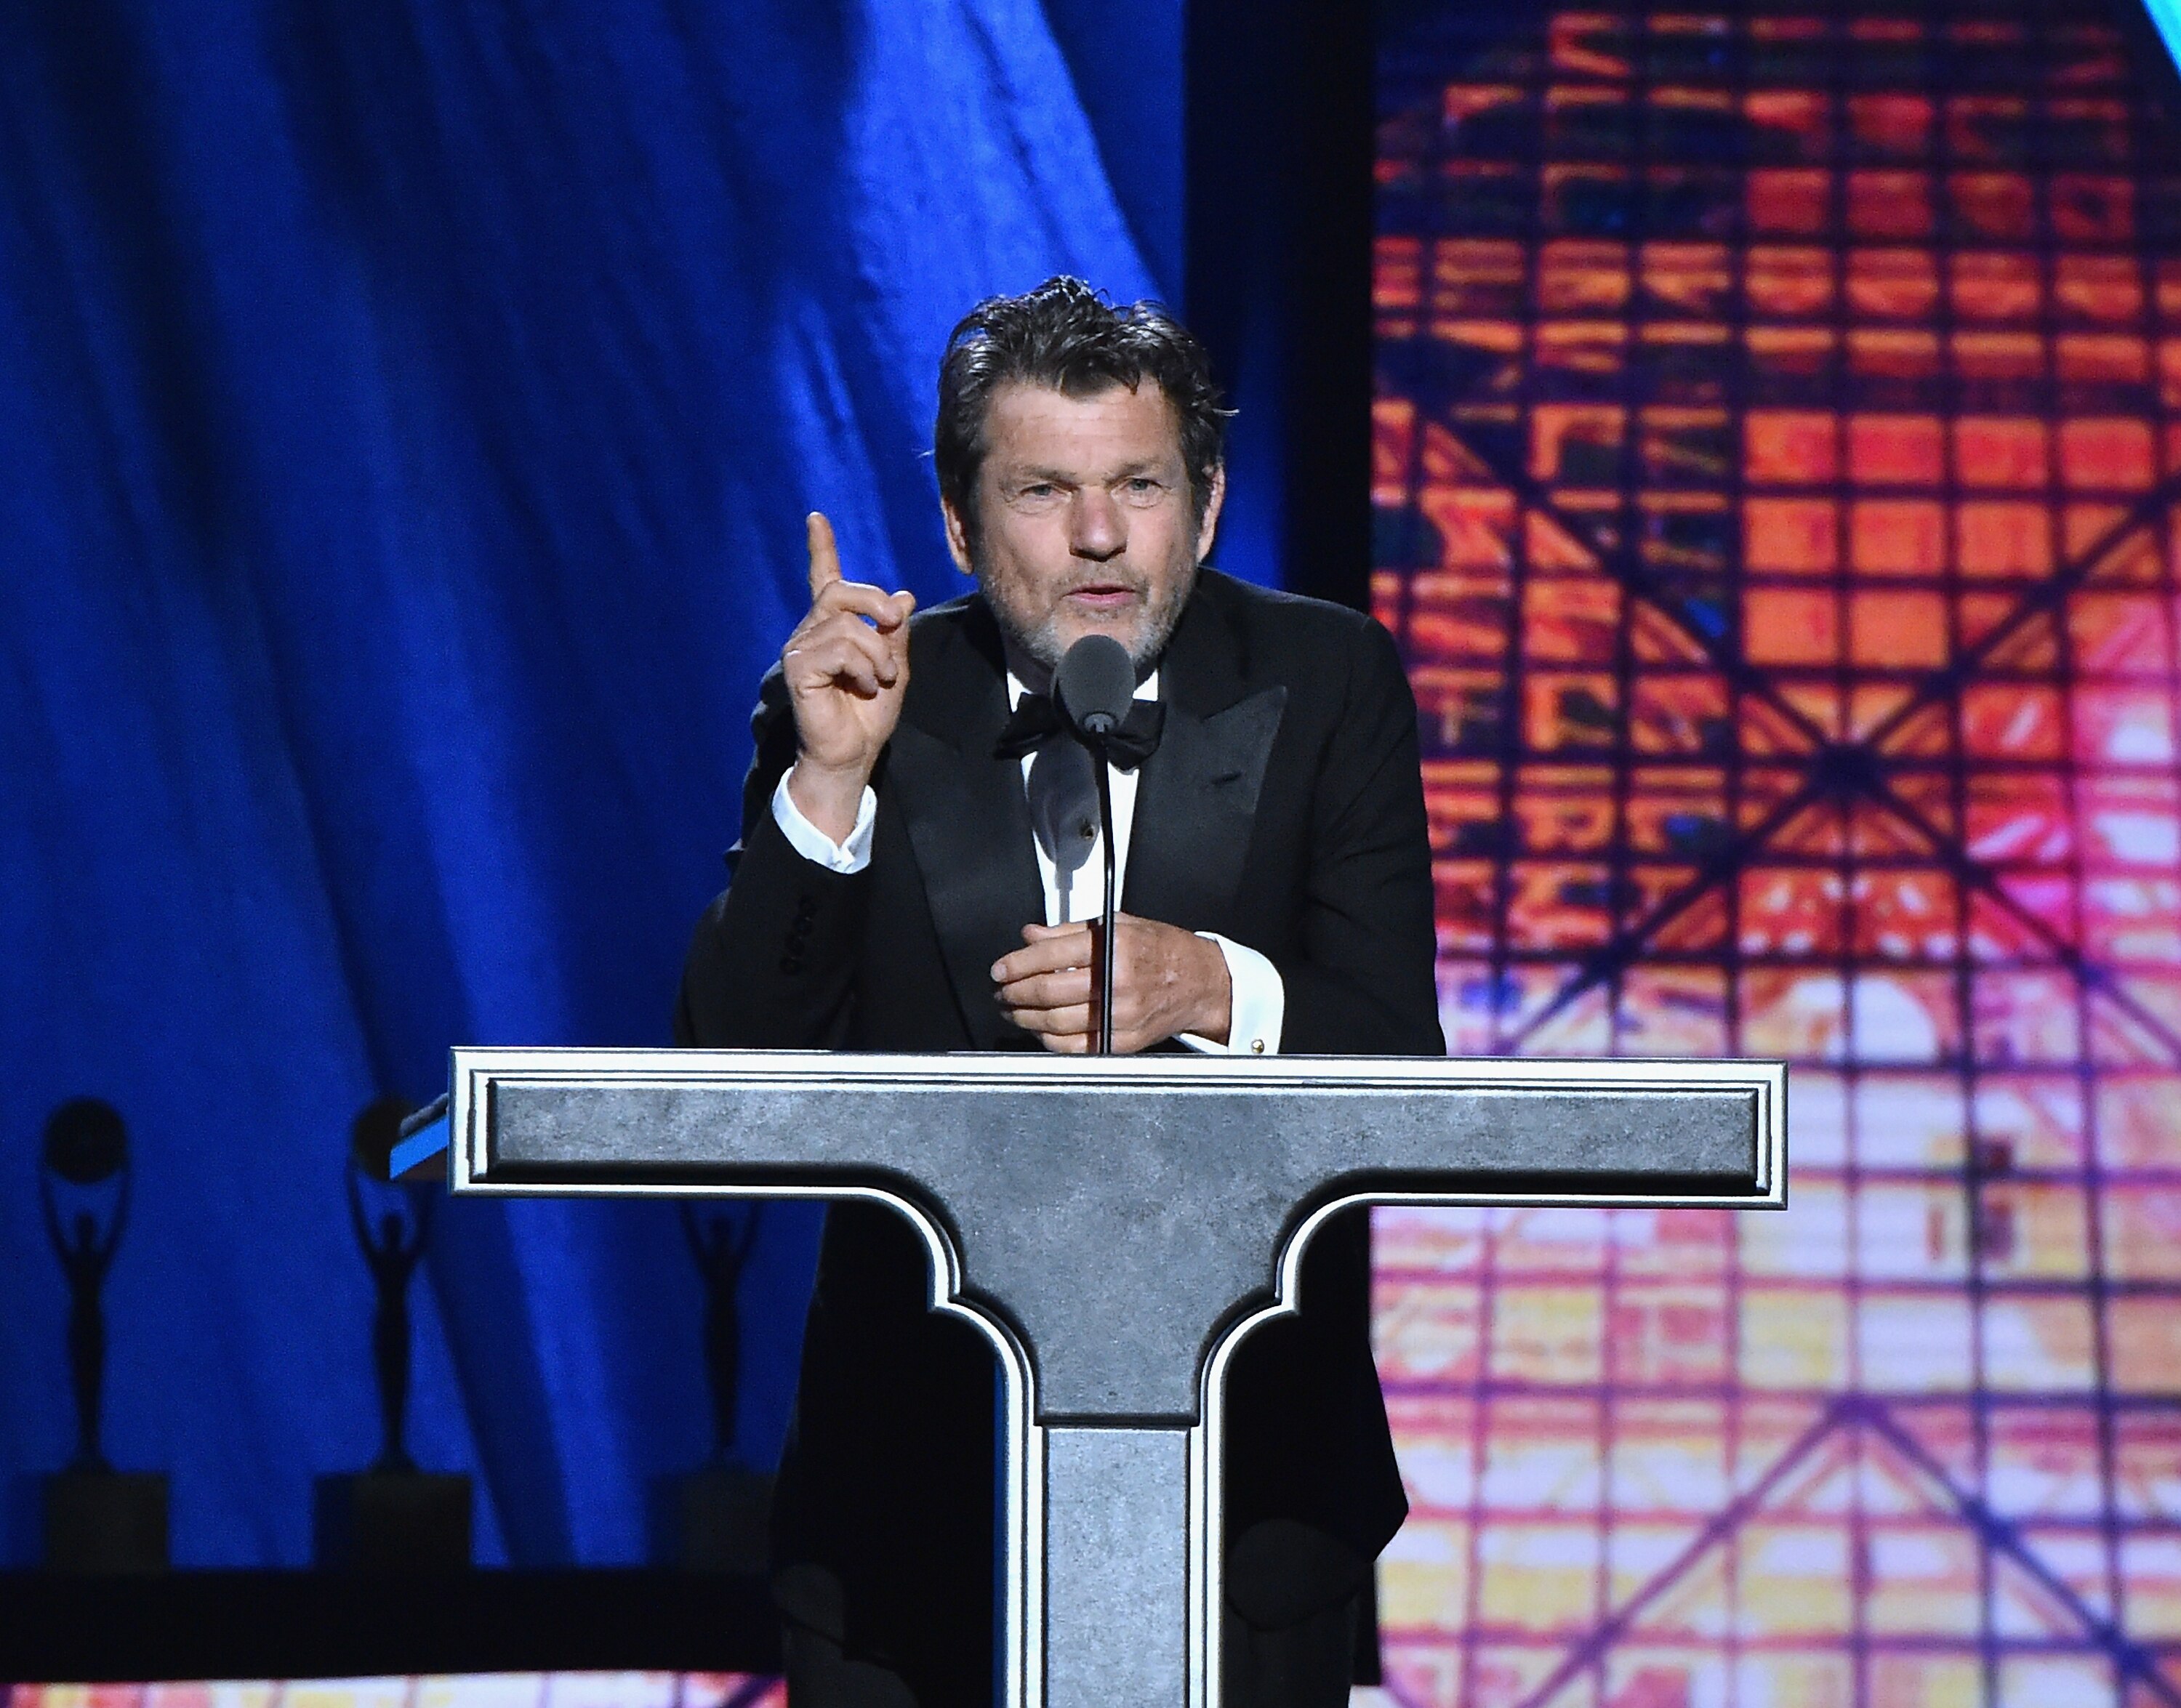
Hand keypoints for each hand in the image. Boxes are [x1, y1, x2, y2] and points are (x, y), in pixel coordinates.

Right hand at [782, 512, 915, 840]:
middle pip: (843, 591)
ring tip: (878, 679)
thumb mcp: (894, 668)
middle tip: (895, 625)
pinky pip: (838, 648)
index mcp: (832, 628)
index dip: (821, 548)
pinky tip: (863, 686)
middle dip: (875, 603)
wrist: (852, 754)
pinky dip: (862, 666)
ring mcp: (801, 649)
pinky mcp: (799, 669)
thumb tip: (903, 597)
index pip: (824, 579)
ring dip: (876, 652)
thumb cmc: (869, 716)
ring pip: (846, 624)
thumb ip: (895, 633)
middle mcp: (811, 633)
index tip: (816, 518)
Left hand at [992, 913, 1231, 1052]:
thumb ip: (1069, 932)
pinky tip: (1039, 1029)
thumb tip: (1031, 936)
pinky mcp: (1122, 1042)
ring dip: (1024, 1018)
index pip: (1048, 956)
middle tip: (1001, 991)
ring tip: (1013, 1009)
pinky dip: (1048, 1040)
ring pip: (1055, 1023)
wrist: (1199, 983)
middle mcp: (1117, 983)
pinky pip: (1073, 1047)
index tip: (1000, 969)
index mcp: (1114, 947)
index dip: (1015, 964)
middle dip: (1014, 993)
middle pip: (1047, 992)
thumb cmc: (1162, 951)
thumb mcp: (1118, 925)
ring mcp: (1120, 1017)